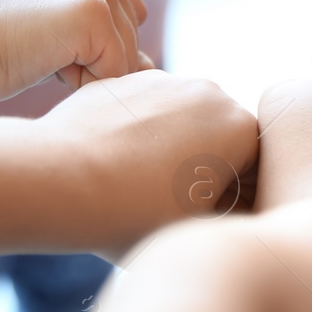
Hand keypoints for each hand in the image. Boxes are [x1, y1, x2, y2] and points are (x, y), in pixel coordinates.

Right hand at [0, 0, 149, 100]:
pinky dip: (82, 82)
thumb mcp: (56, 21)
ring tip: (37, 47)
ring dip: (86, 70)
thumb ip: (105, 31)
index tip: (35, 29)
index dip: (84, 42)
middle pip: (130, 33)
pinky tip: (42, 59)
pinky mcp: (93, 10)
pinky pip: (116, 70)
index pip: (122, 15)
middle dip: (88, 56)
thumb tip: (156, 68)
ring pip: (126, 54)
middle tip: (33, 40)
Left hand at [35, 70, 259, 260]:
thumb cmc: (133, 215)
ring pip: (181, 120)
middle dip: (206, 168)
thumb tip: (242, 216)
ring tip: (138, 186)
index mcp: (241, 128)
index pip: (254, 167)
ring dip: (172, 147)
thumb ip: (233, 218)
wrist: (58, 181)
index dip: (235, 200)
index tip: (206, 223)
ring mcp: (165, 79)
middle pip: (220, 138)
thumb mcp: (198, 232)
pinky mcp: (124, 79)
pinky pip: (144, 110)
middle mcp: (210, 92)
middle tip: (173, 207)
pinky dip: (137, 134)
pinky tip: (113, 165)